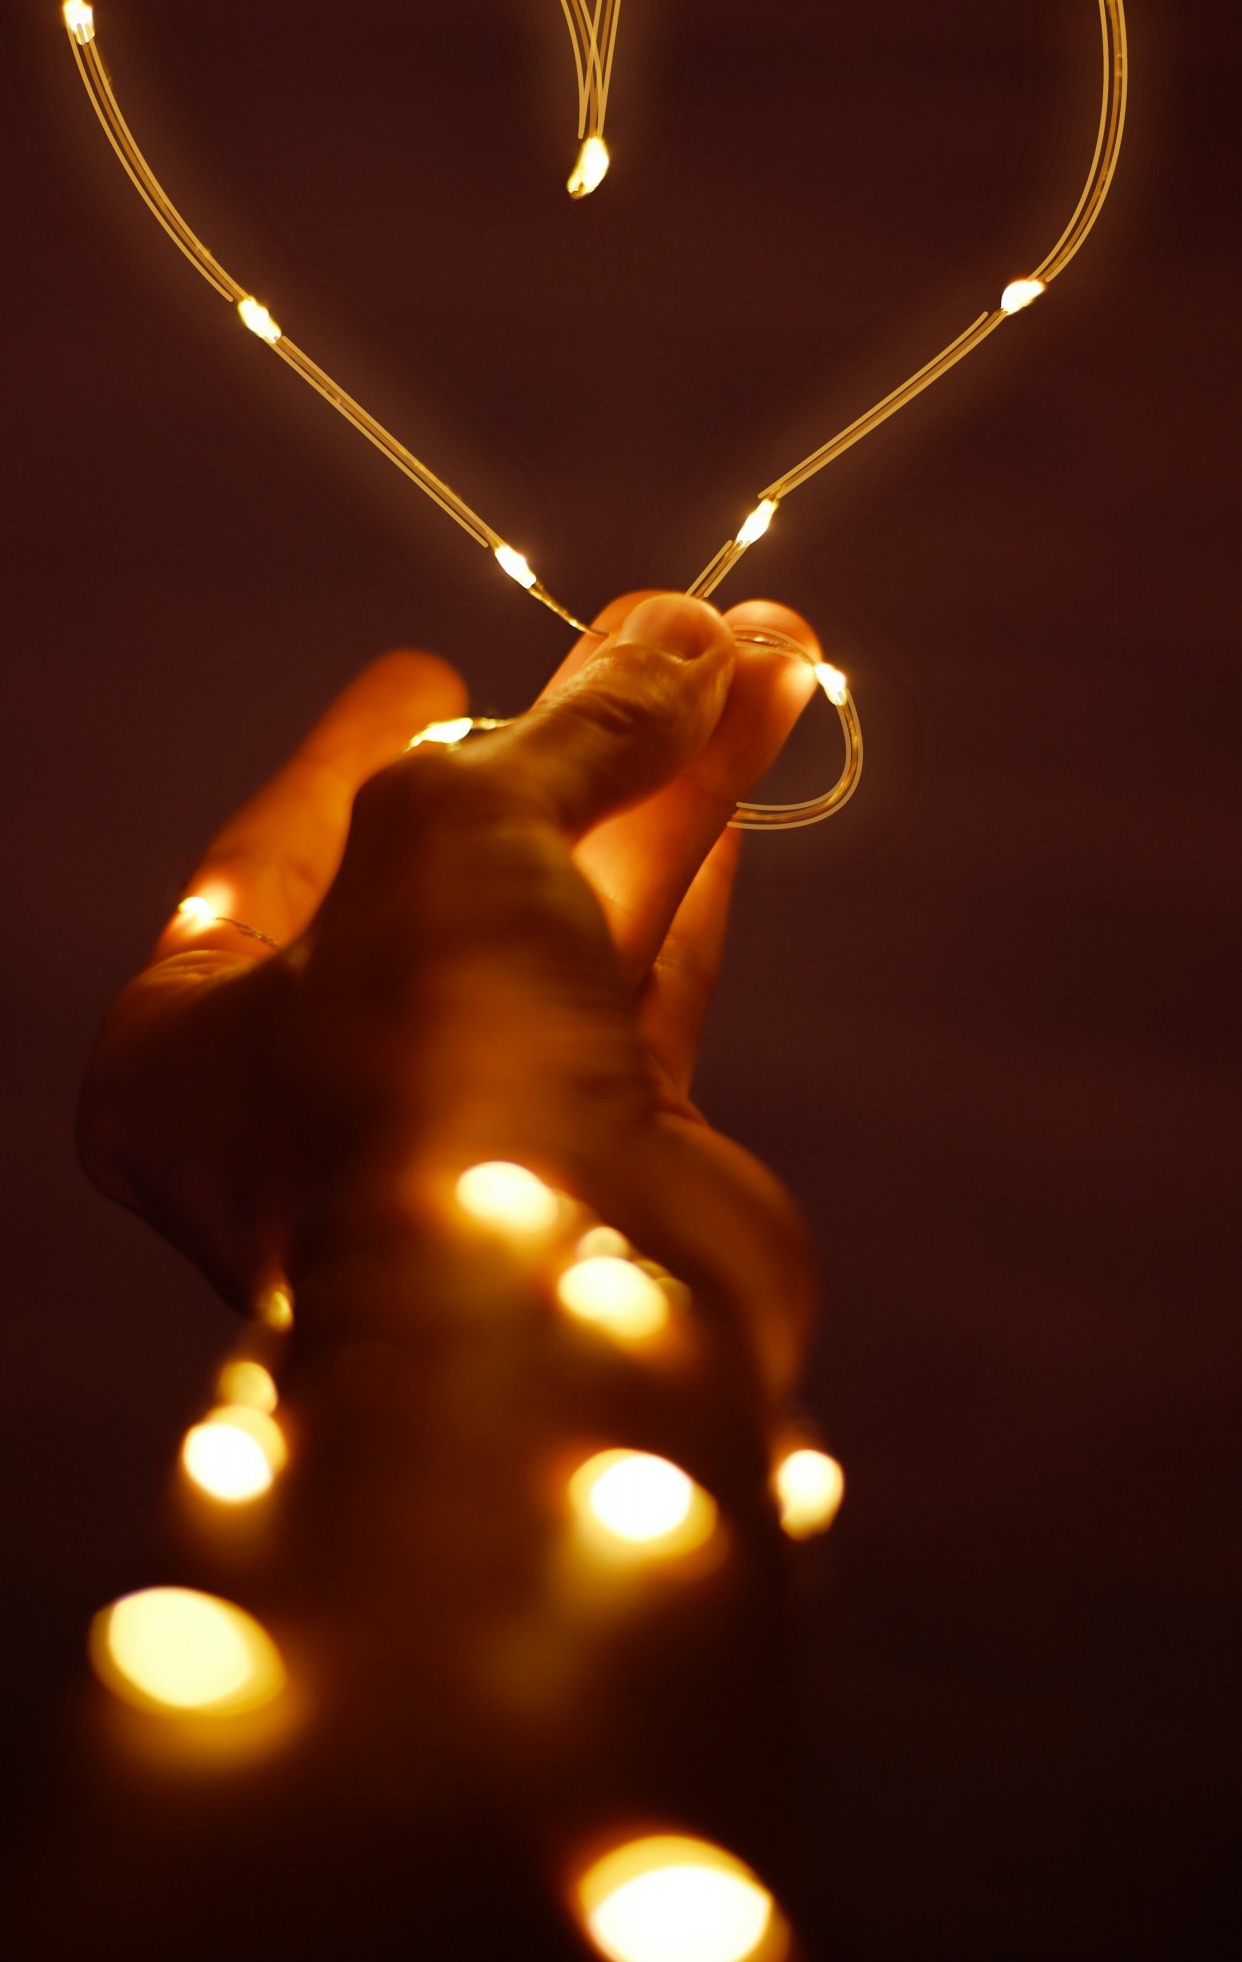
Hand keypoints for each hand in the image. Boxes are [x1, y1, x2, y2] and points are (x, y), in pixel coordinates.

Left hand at [78, 591, 822, 1399]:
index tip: (427, 666)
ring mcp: (469, 1142)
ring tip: (756, 654)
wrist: (561, 1327)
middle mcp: (316, 1104)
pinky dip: (692, 871)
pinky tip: (739, 765)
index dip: (355, 747)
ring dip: (662, 781)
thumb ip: (570, 730)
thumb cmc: (420, 1083)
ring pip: (566, 916)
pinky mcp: (606, 1166)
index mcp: (189, 1052)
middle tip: (664, 633)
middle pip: (446, 872)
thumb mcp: (459, 838)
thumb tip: (687, 637)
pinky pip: (641, 983)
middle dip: (565, 740)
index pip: (265, 855)